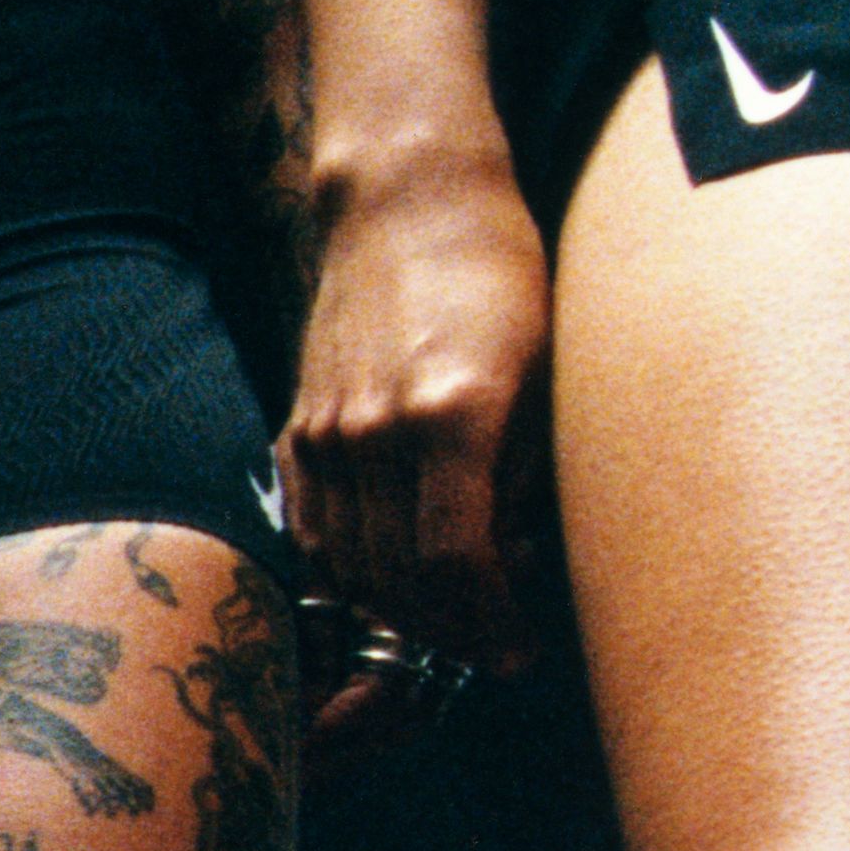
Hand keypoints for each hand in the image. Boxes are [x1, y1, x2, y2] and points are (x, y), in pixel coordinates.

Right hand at [280, 135, 550, 738]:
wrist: (406, 201)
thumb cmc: (500, 273)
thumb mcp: (550, 369)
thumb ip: (530, 471)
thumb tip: (510, 558)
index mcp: (452, 416)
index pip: (457, 564)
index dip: (488, 625)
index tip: (518, 649)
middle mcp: (374, 434)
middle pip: (399, 581)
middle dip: (449, 630)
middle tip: (493, 641)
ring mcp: (326, 435)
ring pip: (351, 568)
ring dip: (401, 610)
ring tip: (451, 612)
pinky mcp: (299, 430)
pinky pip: (317, 534)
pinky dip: (352, 574)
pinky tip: (393, 576)